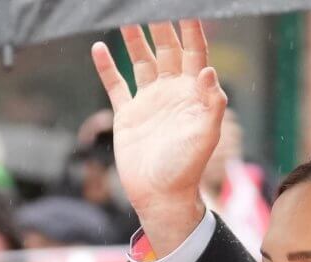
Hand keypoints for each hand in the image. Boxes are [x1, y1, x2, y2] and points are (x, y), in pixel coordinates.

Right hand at [91, 20, 226, 256]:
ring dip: (135, 39)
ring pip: (142, 61)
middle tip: (152, 4)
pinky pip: (116, 84)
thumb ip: (211, 104)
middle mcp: (173, 93)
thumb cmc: (187, 167)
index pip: (195, 54)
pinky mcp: (128, 113)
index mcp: (194, 95)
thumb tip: (209, 72)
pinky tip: (99, 47)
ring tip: (127, 15)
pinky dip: (107, 67)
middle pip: (168, 51)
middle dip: (162, 26)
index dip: (192, 30)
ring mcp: (150, 101)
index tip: (188, 8)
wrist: (161, 194)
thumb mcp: (205, 135)